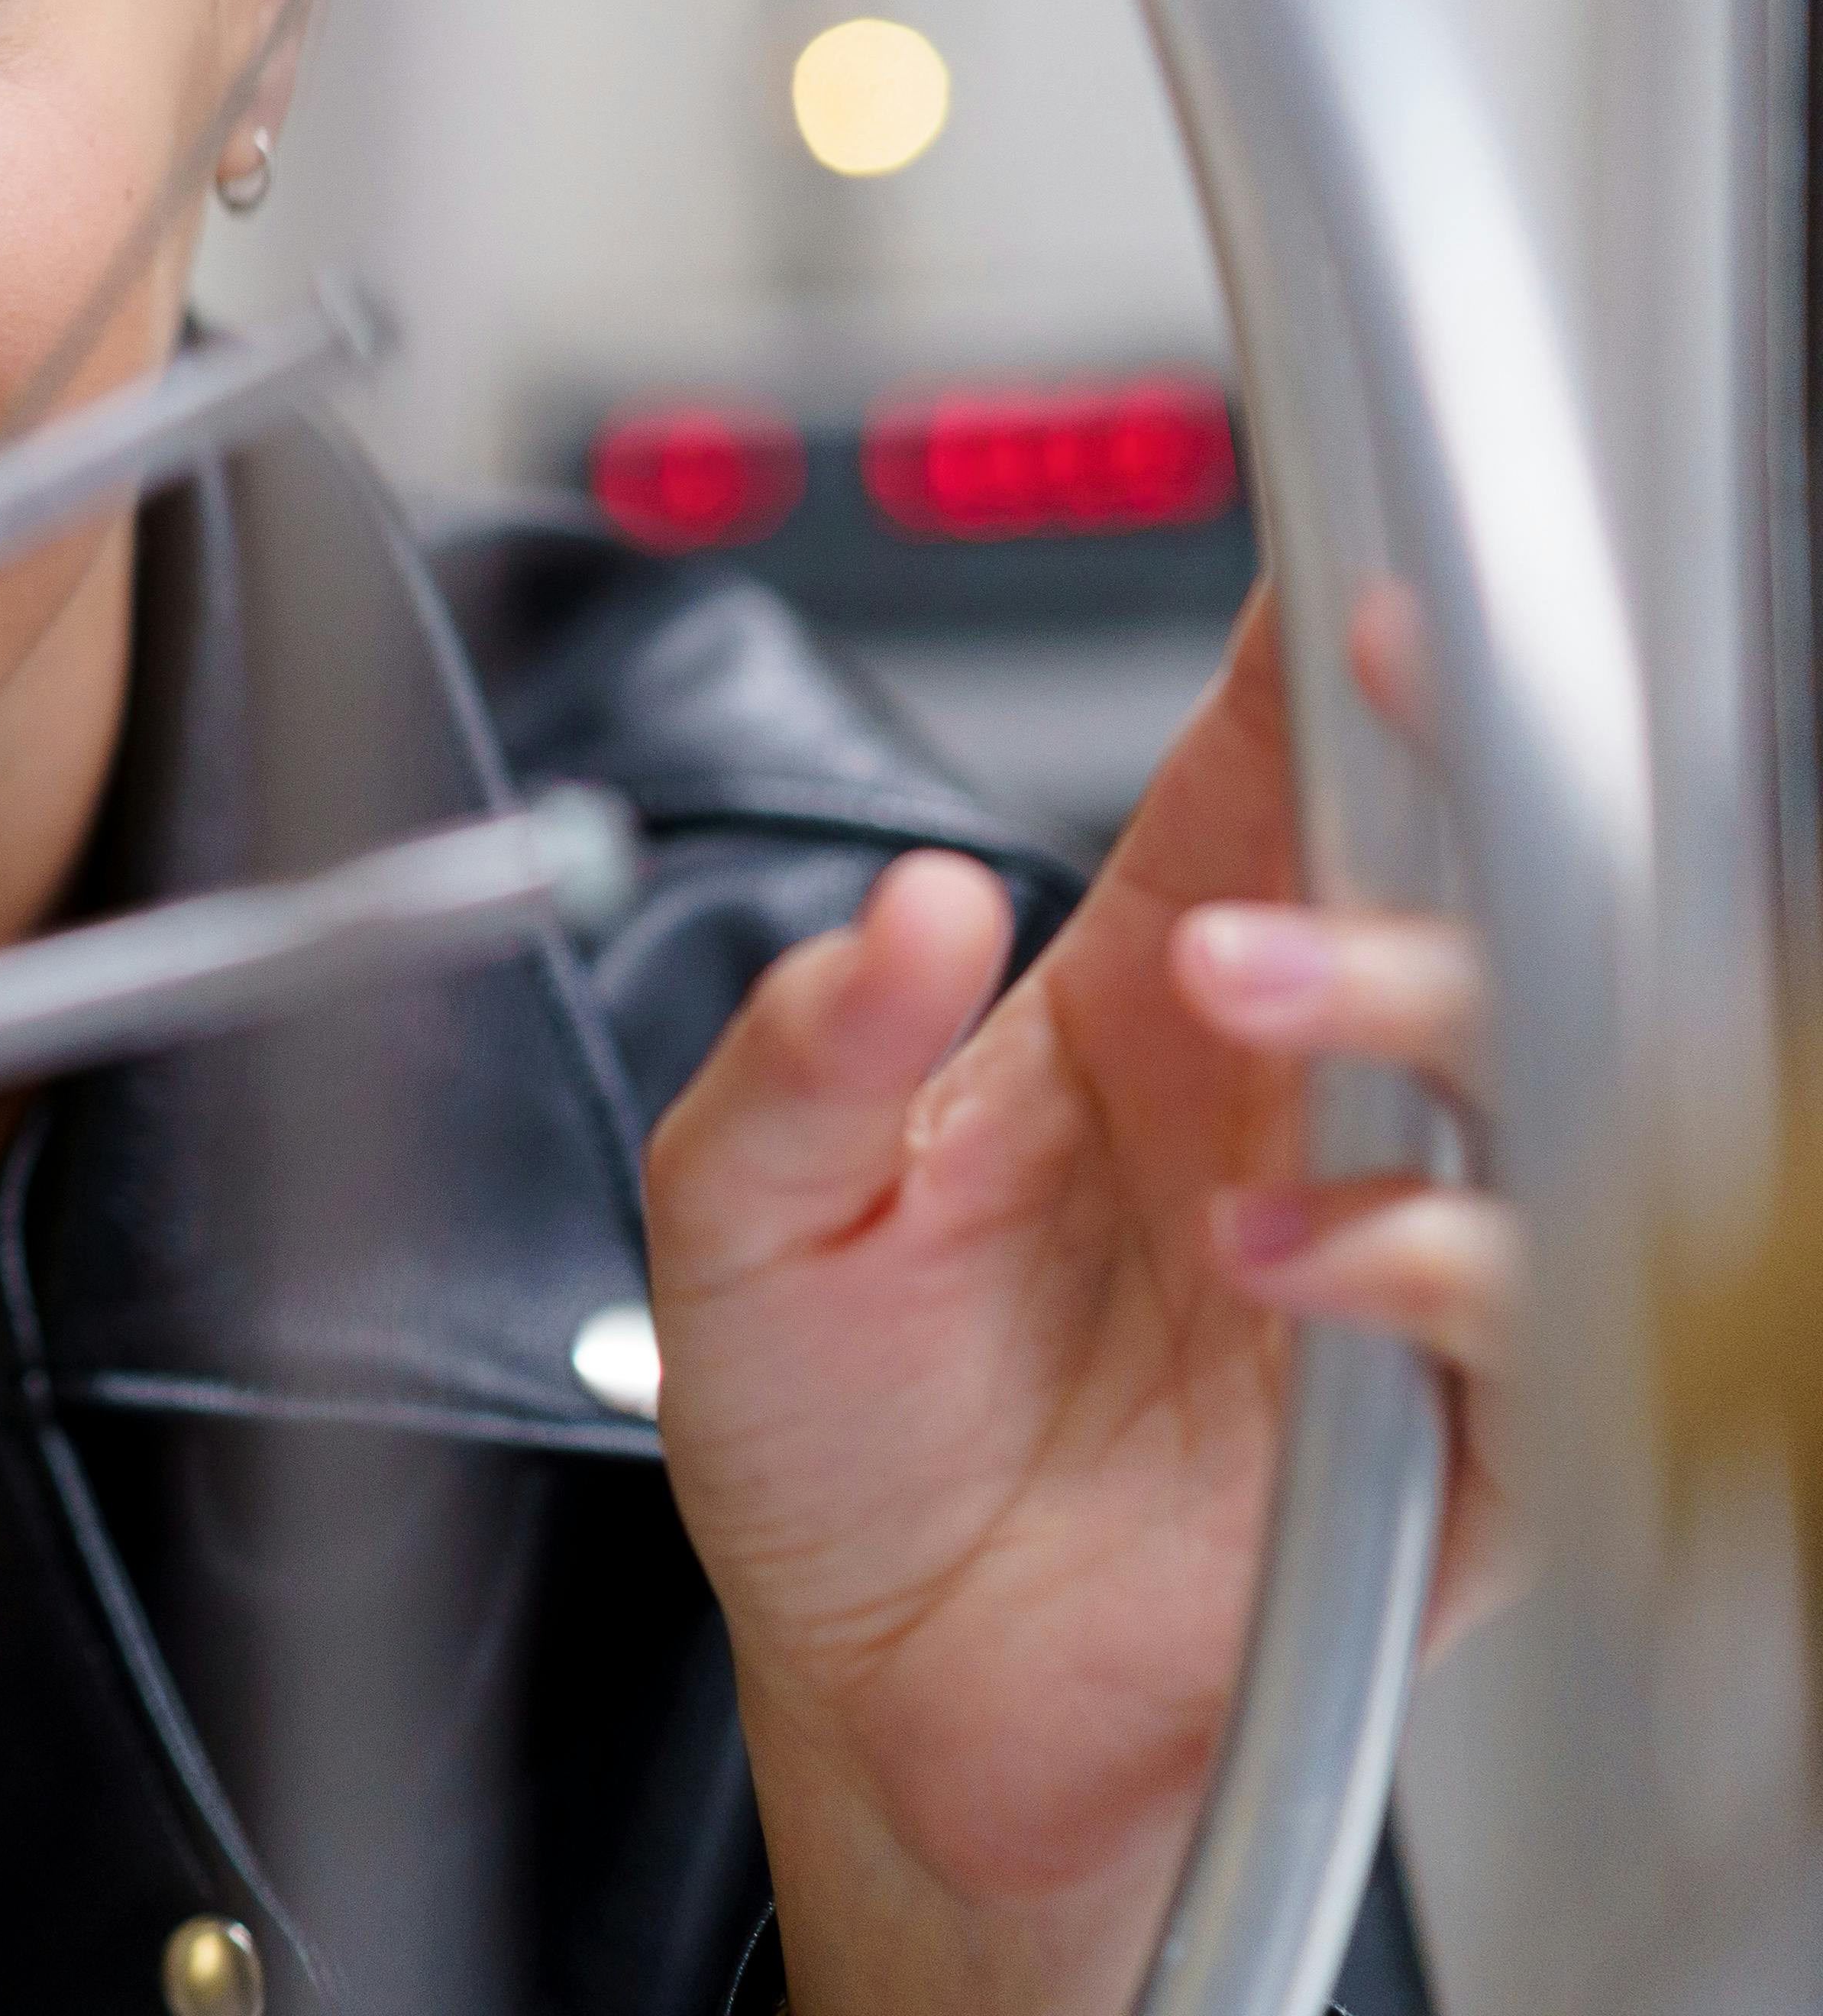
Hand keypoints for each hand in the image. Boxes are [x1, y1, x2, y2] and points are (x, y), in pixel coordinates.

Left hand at [641, 590, 1514, 2015]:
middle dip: (1429, 795)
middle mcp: (1292, 1113)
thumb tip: (908, 908)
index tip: (1345, 586)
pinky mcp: (1442, 1439)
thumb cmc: (836, 1437)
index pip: (1267, 786)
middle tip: (1327, 741)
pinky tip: (1282, 1254)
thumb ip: (803, 1047)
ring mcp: (1384, 1265)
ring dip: (1421, 996)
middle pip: (1452, 893)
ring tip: (1251, 984)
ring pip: (1535, 1068)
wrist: (884, 1690)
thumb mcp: (741, 1213)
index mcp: (1137, 1016)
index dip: (1324, 673)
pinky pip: (1528, 1306)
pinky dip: (1426, 1255)